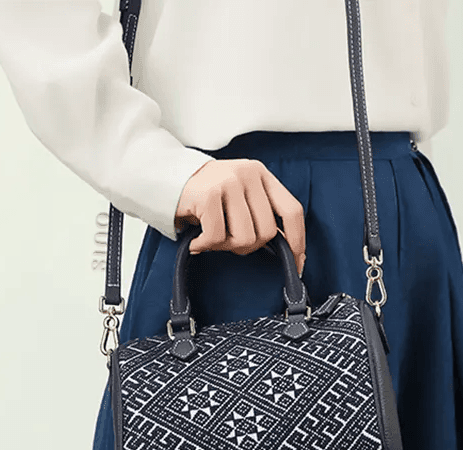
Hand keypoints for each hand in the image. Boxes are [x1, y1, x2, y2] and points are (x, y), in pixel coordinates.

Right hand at [174, 158, 306, 276]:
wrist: (165, 178)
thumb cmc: (206, 195)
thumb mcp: (240, 196)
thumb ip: (261, 214)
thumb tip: (286, 249)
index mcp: (262, 176)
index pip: (292, 210)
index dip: (297, 240)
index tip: (297, 263)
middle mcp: (249, 174)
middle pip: (266, 232)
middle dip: (248, 247)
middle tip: (227, 242)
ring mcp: (229, 182)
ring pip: (245, 238)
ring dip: (226, 246)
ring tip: (212, 237)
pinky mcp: (209, 194)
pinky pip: (218, 237)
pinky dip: (206, 245)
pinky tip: (198, 241)